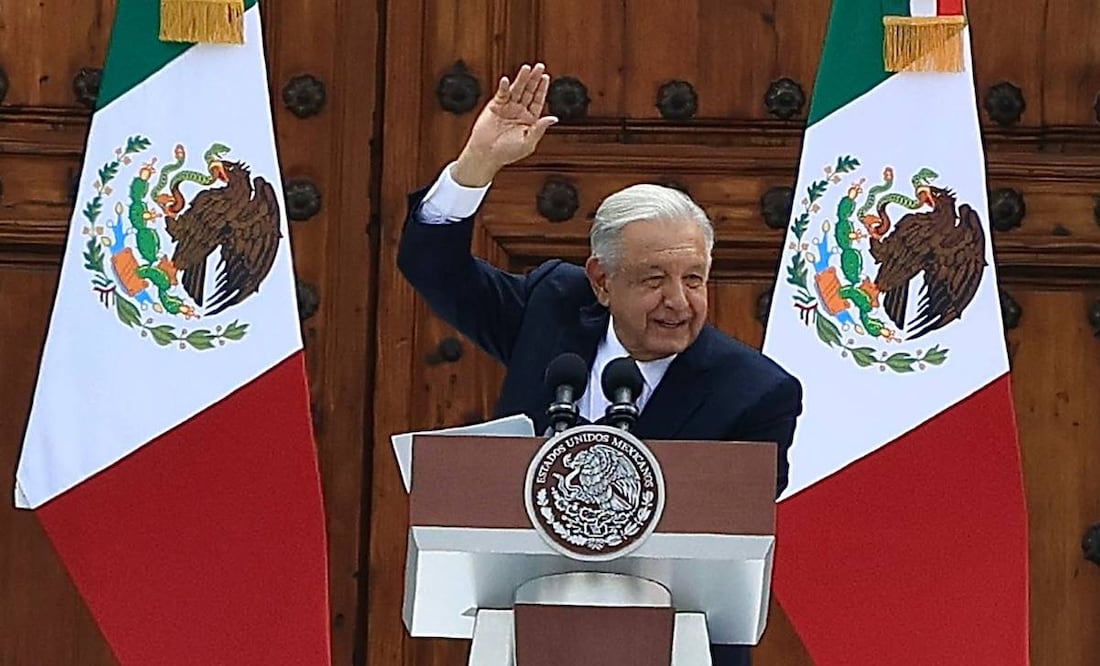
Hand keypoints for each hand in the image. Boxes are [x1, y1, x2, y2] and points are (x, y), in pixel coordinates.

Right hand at [452, 63, 557, 186]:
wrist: (487, 154)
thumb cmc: (507, 152)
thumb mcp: (528, 142)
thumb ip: (540, 128)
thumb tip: (554, 118)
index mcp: (529, 120)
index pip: (538, 101)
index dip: (542, 89)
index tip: (546, 77)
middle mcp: (519, 111)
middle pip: (528, 91)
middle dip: (534, 79)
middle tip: (539, 66)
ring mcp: (507, 108)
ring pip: (516, 90)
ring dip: (521, 79)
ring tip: (526, 68)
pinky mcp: (495, 106)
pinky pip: (502, 94)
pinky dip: (504, 87)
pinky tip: (508, 81)